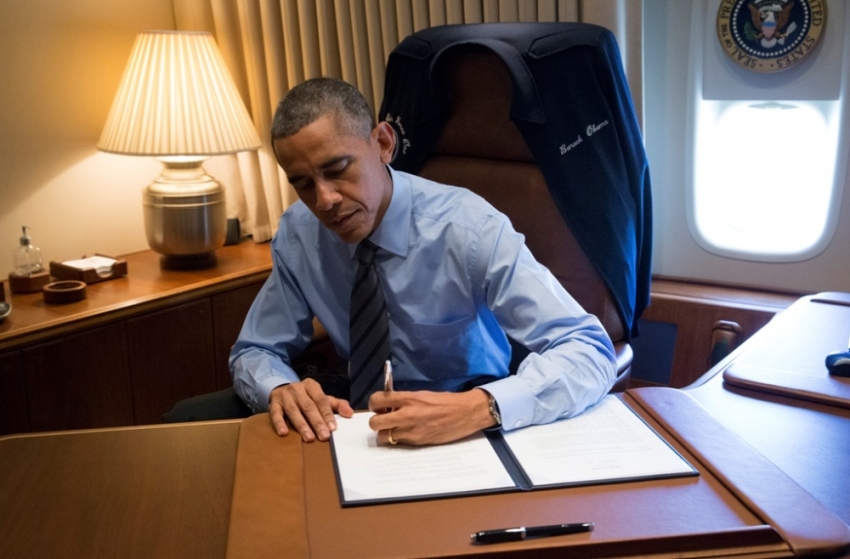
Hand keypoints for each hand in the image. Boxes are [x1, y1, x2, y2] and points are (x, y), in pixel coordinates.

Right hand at [269, 379, 353, 441]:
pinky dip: (279, 423)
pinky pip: (275, 413)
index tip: (333, 428)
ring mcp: (284, 396)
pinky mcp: (273, 403)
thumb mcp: (321, 398)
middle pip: (308, 406)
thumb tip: (350, 413)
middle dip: (317, 422)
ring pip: (293, 411)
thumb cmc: (306, 398)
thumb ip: (336, 405)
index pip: (321, 400)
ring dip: (301, 425)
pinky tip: (284, 433)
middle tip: (324, 436)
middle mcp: (297, 389)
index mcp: (311, 385)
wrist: (282, 390)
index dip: (327, 414)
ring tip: (309, 438)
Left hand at [366, 388, 494, 445]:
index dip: (375, 404)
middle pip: (374, 423)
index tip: (379, 406)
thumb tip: (389, 406)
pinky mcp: (418, 441)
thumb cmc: (445, 401)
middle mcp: (407, 414)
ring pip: (383, 436)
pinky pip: (398, 442)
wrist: (465, 413)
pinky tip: (408, 433)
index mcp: (408, 398)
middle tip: (385, 419)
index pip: (376, 401)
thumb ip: (404, 400)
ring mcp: (411, 430)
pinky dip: (399, 439)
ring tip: (395, 428)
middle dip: (376, 421)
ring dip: (386, 433)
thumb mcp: (422, 394)